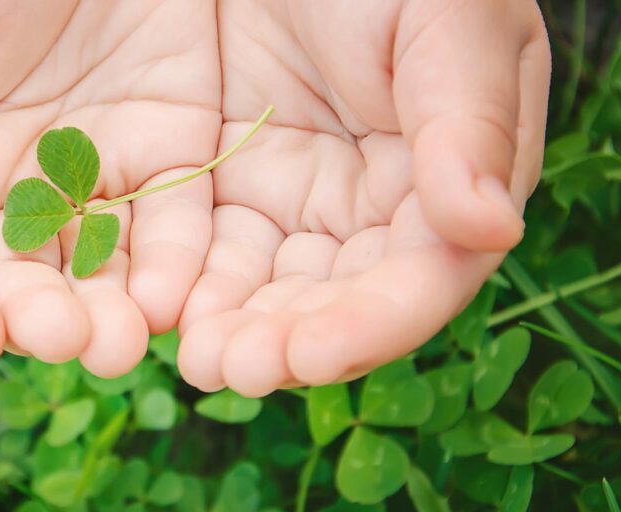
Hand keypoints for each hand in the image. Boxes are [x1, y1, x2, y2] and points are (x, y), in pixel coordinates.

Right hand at [0, 1, 224, 376]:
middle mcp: (16, 195)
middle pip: (22, 281)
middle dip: (41, 319)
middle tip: (66, 341)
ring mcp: (95, 182)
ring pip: (102, 269)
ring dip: (113, 314)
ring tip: (121, 343)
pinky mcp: (169, 157)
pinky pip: (175, 225)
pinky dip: (177, 266)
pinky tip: (176, 299)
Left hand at [175, 0, 550, 395]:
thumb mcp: (446, 15)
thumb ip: (469, 119)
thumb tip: (490, 229)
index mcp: (430, 178)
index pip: (413, 277)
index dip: (367, 324)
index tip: (309, 354)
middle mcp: (346, 207)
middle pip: (321, 301)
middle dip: (279, 343)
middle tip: (229, 368)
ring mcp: (264, 195)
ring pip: (244, 287)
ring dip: (214, 328)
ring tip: (184, 355)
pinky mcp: (187, 176)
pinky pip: (169, 243)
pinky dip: (152, 279)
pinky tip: (129, 303)